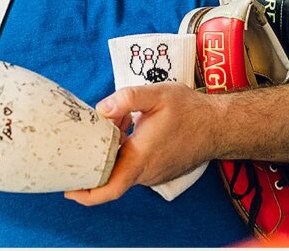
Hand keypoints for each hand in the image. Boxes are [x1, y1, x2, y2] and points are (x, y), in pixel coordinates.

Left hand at [65, 83, 221, 205]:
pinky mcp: (160, 172)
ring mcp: (154, 175)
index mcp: (141, 157)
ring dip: (116, 150)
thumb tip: (101, 109)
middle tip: (96, 132)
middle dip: (100, 155)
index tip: (69, 190)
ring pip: (124, 168)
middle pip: (112, 173)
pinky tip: (134, 128)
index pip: (110, 187)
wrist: (219, 125)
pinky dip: (128, 151)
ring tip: (122, 122)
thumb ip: (126, 98)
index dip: (86, 193)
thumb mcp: (157, 94)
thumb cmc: (190, 110)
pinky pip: (136, 166)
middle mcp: (146, 172)